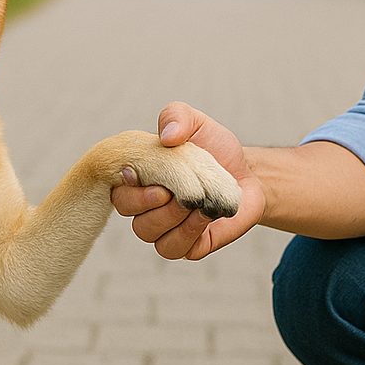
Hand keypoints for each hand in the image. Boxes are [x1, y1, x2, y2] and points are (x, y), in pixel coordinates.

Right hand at [110, 101, 265, 259]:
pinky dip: (190, 229)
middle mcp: (145, 207)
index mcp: (140, 179)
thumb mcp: (197, 123)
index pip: (117, 190)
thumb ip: (177, 117)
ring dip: (174, 213)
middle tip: (175, 188)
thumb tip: (167, 136)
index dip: (129, 186)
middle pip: (129, 213)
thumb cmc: (215, 149)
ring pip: (148, 232)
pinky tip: (207, 213)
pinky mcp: (185, 247)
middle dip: (153, 199)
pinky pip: (173, 247)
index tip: (143, 174)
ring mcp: (163, 229)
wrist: (247, 175)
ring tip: (198, 198)